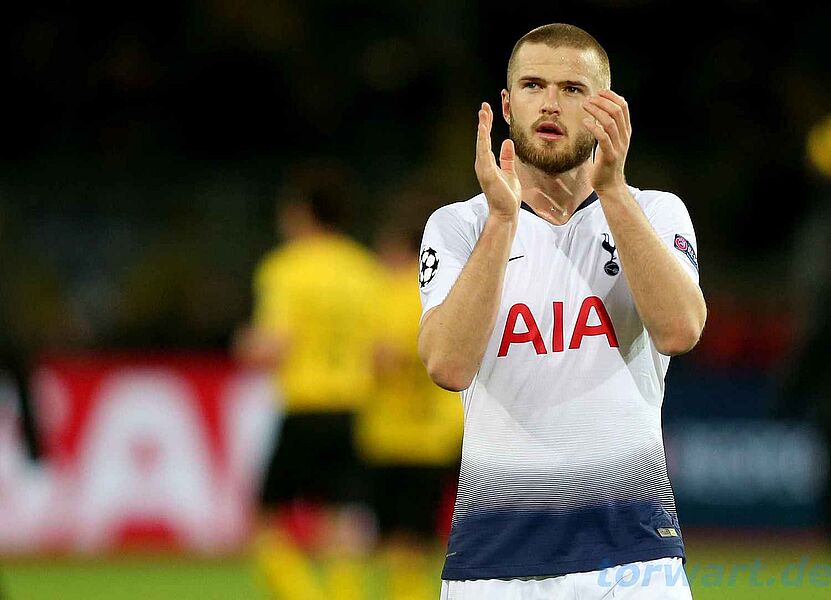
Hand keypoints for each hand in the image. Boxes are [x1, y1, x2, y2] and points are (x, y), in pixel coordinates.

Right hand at [474, 102, 520, 220]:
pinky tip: (484, 129)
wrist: (507, 212)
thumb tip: (507, 142)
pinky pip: (484, 153)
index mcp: (488, 163)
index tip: (487, 111)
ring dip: (482, 128)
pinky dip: (483, 140)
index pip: (487, 140)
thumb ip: (507, 158)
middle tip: (484, 106)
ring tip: (483, 113)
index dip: (487, 125)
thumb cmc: (507, 195)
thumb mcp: (510, 172)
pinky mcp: (487, 173)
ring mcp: (483, 168)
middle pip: (482, 139)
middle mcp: (483, 164)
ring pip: (482, 143)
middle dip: (483, 122)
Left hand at [582, 90, 630, 193]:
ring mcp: (618, 146)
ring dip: (596, 111)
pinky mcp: (609, 156)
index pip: (623, 107)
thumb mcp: (610, 142)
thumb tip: (597, 112)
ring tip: (585, 105)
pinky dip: (593, 127)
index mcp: (625, 131)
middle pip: (617, 111)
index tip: (599, 92)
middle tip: (589, 98)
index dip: (612, 96)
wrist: (610, 185)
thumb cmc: (606, 163)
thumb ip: (607, 128)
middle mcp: (624, 137)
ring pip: (610, 122)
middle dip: (602, 101)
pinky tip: (584, 122)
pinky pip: (603, 137)